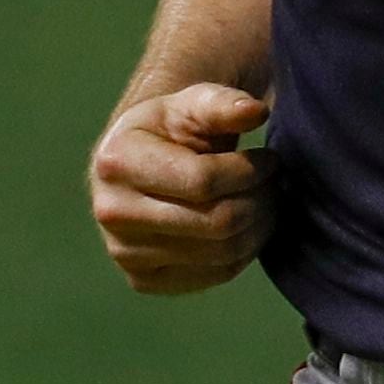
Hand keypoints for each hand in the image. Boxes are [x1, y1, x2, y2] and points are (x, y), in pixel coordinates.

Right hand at [90, 84, 274, 294]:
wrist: (138, 166)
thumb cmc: (169, 130)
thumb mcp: (191, 104)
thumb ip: (222, 104)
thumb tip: (255, 112)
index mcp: (116, 161)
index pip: (203, 181)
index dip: (250, 171)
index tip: (269, 159)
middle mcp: (111, 212)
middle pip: (216, 222)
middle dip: (260, 200)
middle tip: (272, 182)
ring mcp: (124, 252)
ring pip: (221, 253)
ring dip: (258, 226)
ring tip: (264, 200)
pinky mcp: (142, 280)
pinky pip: (214, 275)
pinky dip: (243, 252)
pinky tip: (245, 225)